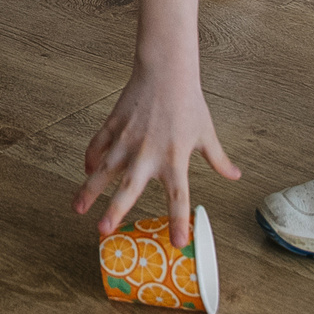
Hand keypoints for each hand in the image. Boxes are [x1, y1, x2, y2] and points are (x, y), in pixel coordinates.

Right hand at [76, 62, 239, 238]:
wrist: (166, 70)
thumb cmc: (188, 101)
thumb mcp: (206, 133)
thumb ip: (218, 158)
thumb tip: (235, 176)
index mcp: (175, 158)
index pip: (178, 197)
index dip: (178, 221)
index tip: (177, 242)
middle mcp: (148, 153)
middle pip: (129, 187)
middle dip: (115, 210)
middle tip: (103, 231)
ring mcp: (127, 139)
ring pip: (104, 169)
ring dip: (90, 189)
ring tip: (78, 209)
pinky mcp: (114, 125)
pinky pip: (98, 145)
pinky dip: (90, 158)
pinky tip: (86, 172)